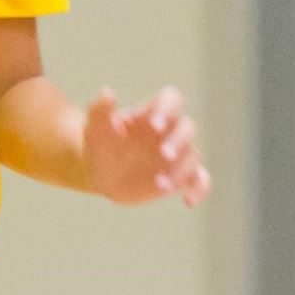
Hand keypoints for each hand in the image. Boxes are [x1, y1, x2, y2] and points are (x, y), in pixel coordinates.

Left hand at [82, 87, 210, 207]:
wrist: (101, 174)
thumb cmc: (100, 145)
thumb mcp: (95, 128)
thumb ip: (100, 111)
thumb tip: (107, 93)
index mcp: (152, 112)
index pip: (171, 99)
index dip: (168, 109)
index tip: (155, 124)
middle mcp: (170, 131)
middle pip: (187, 128)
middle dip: (179, 141)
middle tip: (164, 154)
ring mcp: (178, 154)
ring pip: (193, 156)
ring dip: (181, 170)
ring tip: (160, 184)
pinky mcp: (181, 177)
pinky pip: (199, 180)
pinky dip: (199, 189)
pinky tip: (189, 201)